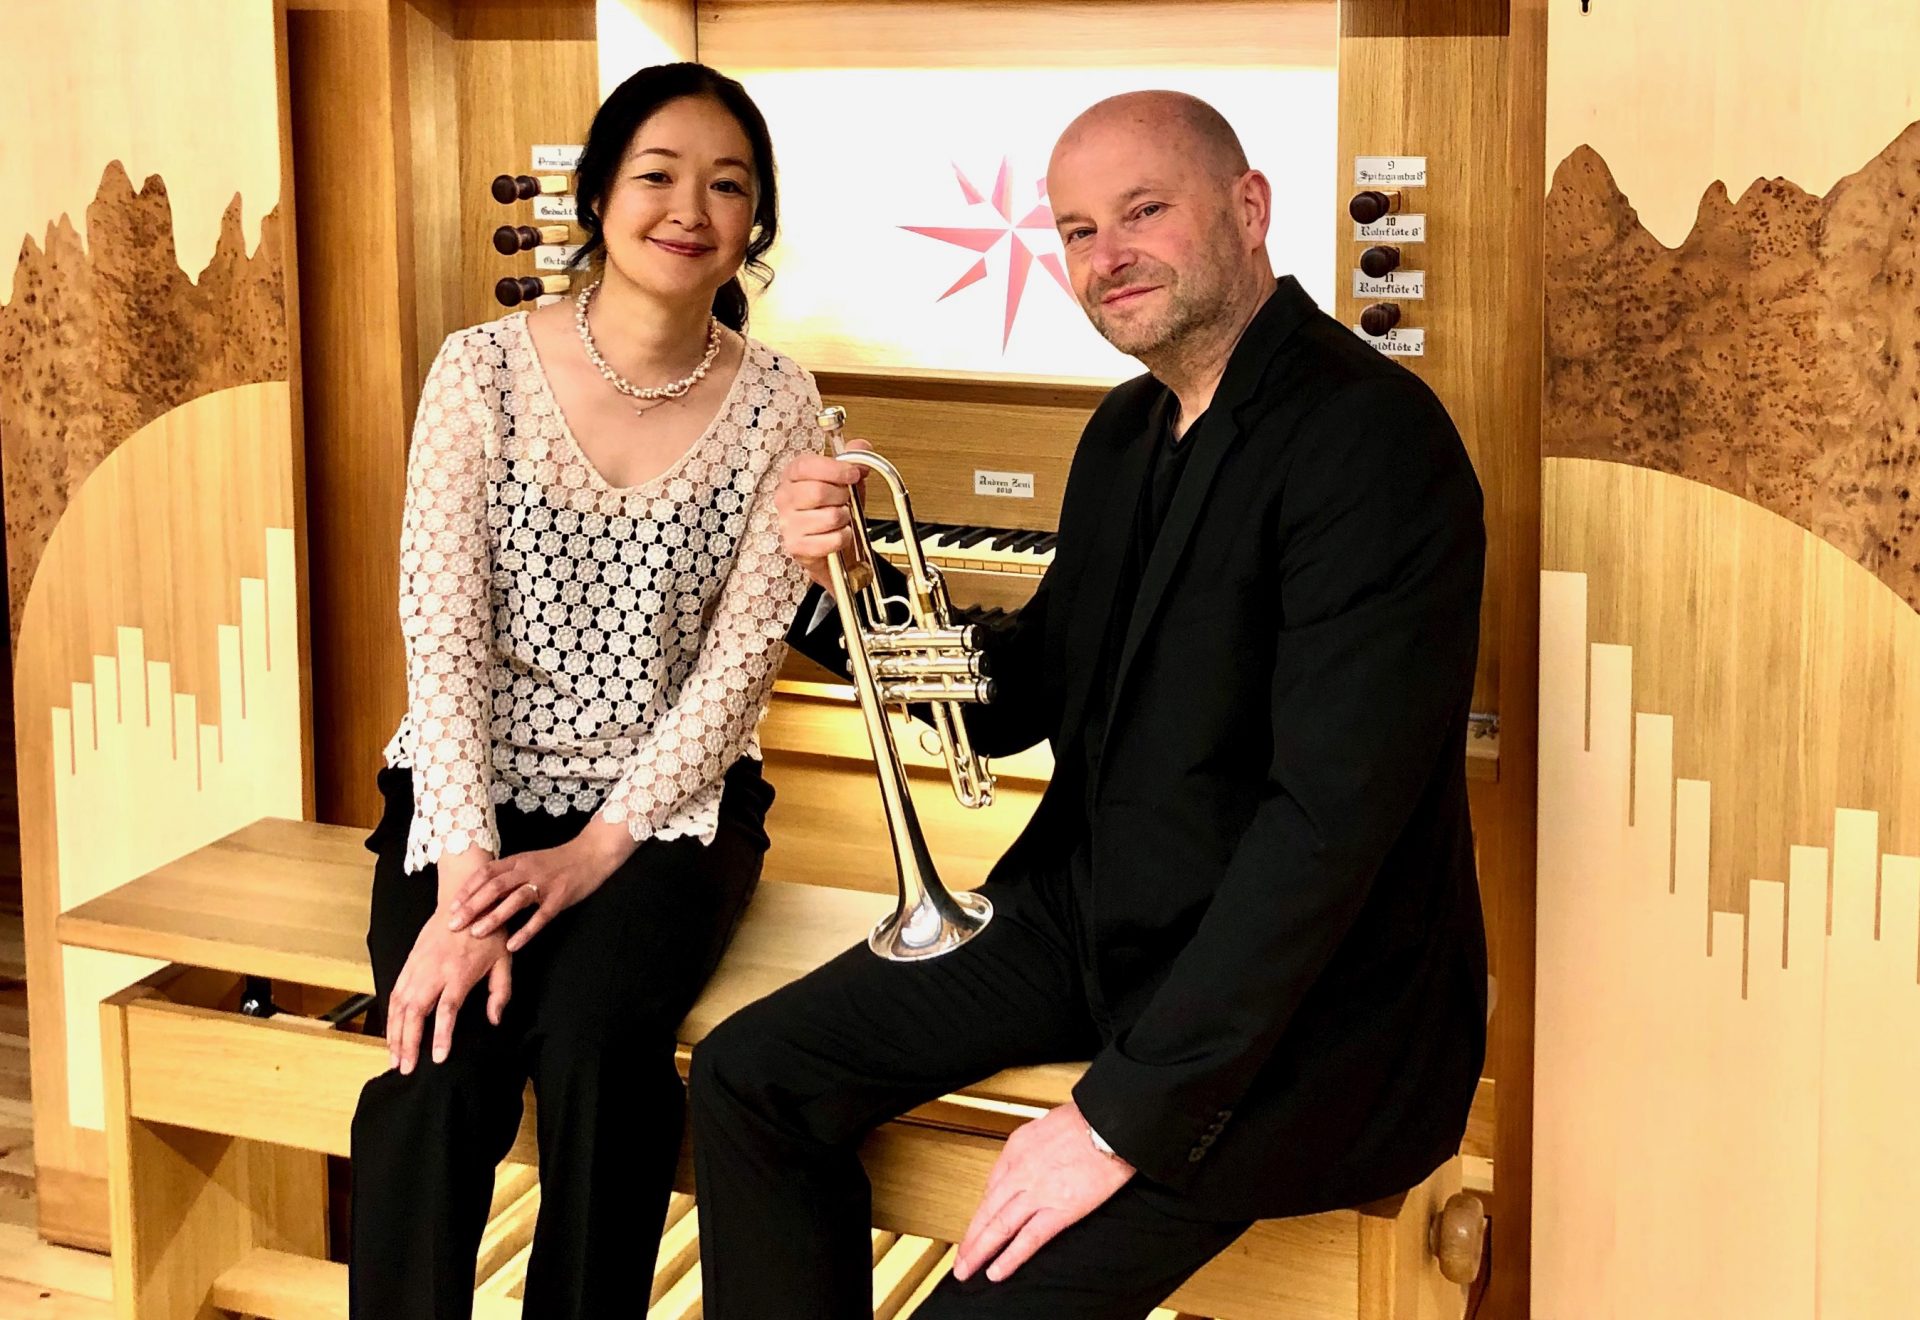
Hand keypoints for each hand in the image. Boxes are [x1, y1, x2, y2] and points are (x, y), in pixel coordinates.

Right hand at [385, 915, 511, 1074]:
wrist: (465, 899)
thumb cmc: (488, 933)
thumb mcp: (505, 960)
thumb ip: (501, 992)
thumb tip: (494, 1020)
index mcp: (460, 972)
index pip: (446, 1009)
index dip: (440, 1034)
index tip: (437, 1057)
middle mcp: (434, 971)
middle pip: (415, 1011)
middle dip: (408, 1042)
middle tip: (406, 1068)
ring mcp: (418, 967)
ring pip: (400, 1005)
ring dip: (395, 1033)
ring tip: (395, 1058)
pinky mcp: (409, 963)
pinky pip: (394, 993)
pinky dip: (389, 1015)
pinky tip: (391, 1033)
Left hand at [445, 821, 630, 951]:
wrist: (592, 854)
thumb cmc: (558, 861)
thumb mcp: (530, 861)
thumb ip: (508, 874)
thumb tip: (481, 892)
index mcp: (518, 861)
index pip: (486, 873)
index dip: (467, 890)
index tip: (451, 907)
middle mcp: (528, 870)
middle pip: (494, 887)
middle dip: (472, 906)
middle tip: (454, 924)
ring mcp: (544, 884)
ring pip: (514, 900)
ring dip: (494, 917)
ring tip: (477, 934)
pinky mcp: (560, 898)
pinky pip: (540, 917)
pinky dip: (525, 931)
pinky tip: (512, 945)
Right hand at [773, 443, 868, 589]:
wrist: (828, 543)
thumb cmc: (833, 508)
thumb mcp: (845, 479)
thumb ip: (854, 458)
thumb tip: (861, 447)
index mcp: (792, 475)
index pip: (806, 466)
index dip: (835, 469)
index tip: (852, 474)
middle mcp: (785, 498)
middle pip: (818, 492)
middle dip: (842, 496)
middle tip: (845, 499)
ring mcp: (788, 523)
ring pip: (830, 517)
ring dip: (844, 518)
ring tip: (840, 517)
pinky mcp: (797, 546)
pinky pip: (833, 539)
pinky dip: (844, 537)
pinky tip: (838, 533)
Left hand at [953, 1102, 1134, 1283]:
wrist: (1111, 1122)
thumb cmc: (1087, 1120)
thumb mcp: (1046, 1125)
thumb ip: (1032, 1149)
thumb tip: (1028, 1164)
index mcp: (1017, 1148)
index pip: (991, 1187)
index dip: (981, 1213)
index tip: (975, 1228)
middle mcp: (1020, 1171)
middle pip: (987, 1211)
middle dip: (970, 1239)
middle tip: (959, 1260)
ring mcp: (1038, 1192)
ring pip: (999, 1227)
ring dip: (979, 1251)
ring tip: (967, 1270)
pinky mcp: (1060, 1210)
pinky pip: (1028, 1239)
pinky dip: (1010, 1258)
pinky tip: (997, 1271)